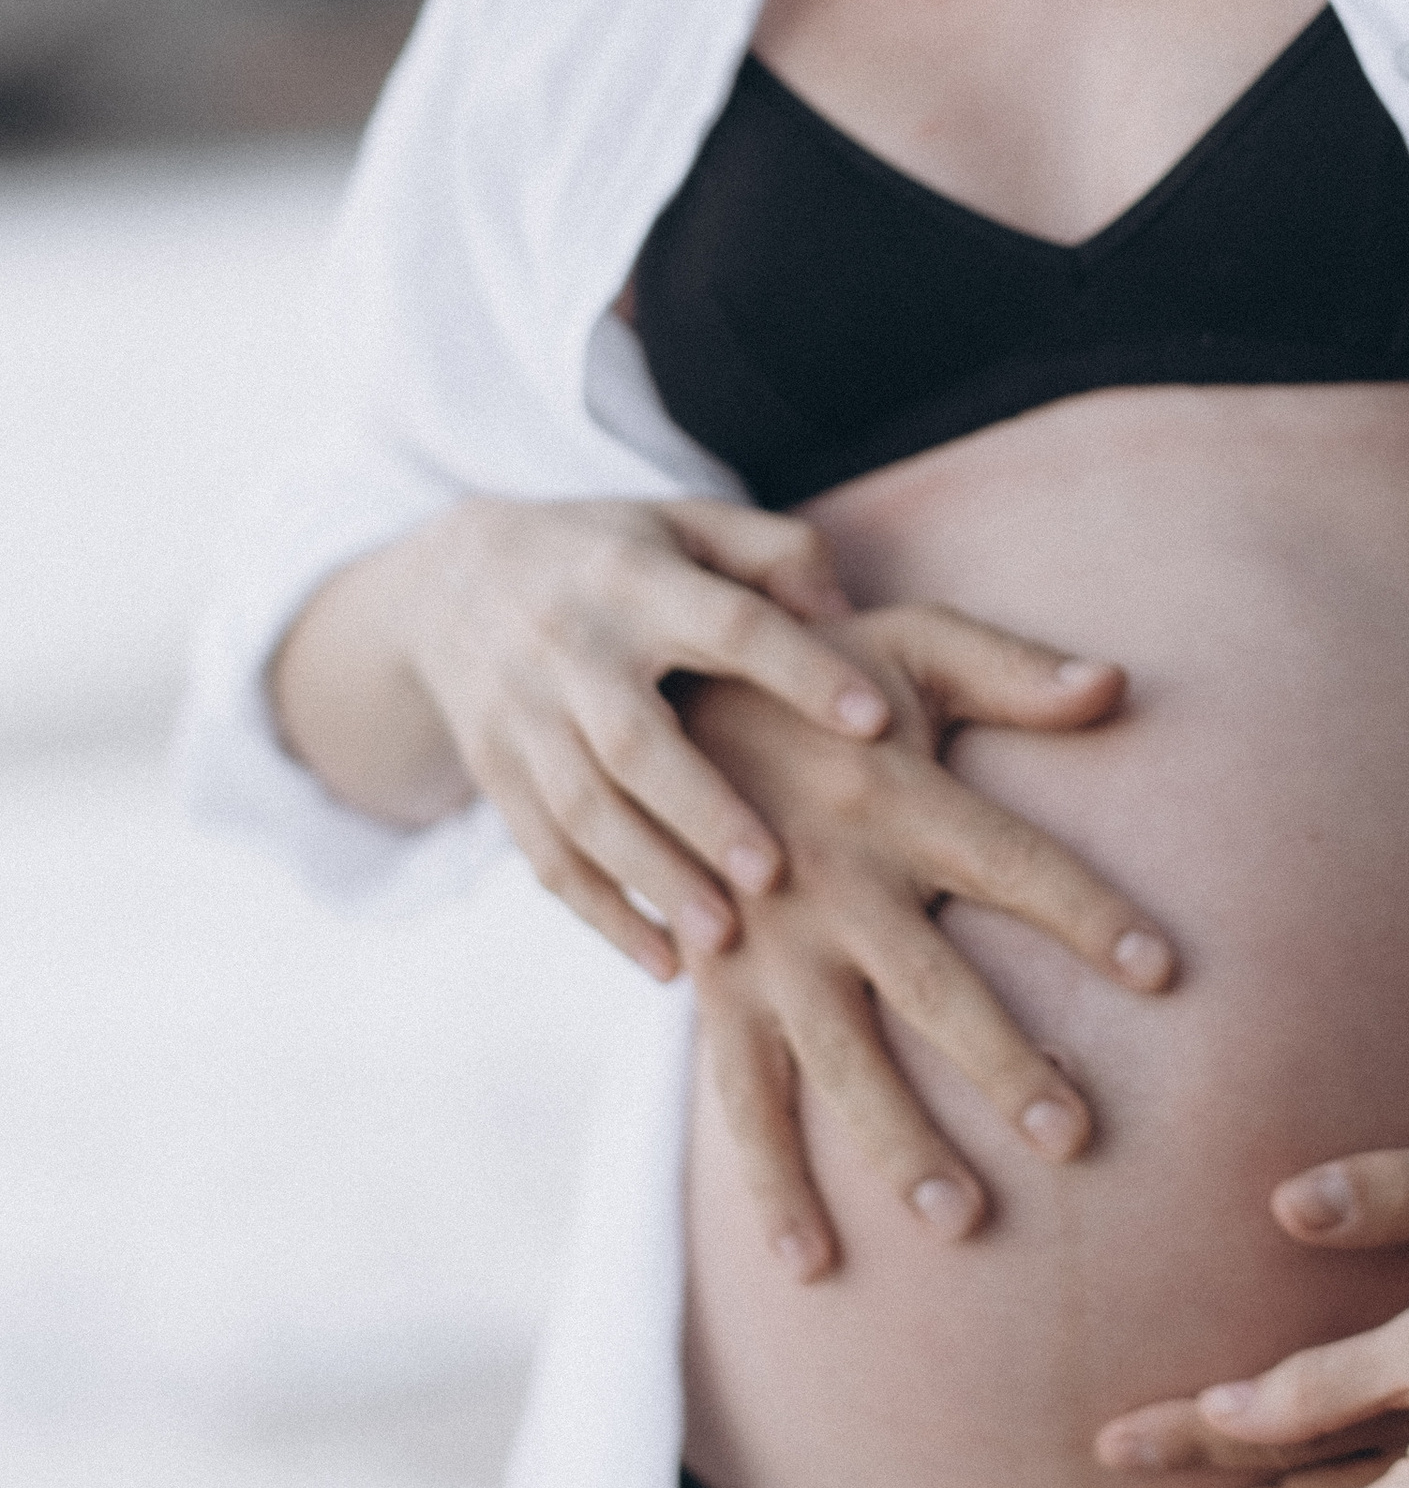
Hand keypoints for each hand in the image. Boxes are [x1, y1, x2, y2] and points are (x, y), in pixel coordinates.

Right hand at [340, 494, 1130, 981]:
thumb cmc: (619, 555)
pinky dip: (600, 914)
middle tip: (775, 873)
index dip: (800, 670)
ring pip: (582, 811)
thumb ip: (777, 555)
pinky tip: (664, 963)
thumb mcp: (690, 524)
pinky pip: (544, 855)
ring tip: (724, 940)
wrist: (453, 582)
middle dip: (702, 810)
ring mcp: (523, 717)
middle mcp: (570, 648)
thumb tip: (846, 609)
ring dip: (651, 879)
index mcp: (636, 579)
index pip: (726, 624)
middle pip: (631, 740)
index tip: (875, 722)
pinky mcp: (496, 775)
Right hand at [685, 676, 1174, 1269]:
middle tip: (1073, 1134)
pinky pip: (743, 1100)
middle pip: (934, 984)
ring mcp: (768, 947)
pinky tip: (812, 1264)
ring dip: (898, 1142)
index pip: (1012, 862)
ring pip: (841, 1062)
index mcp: (895, 796)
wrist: (655, 702)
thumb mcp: (909, 642)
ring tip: (961, 1220)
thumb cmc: (814, 674)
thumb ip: (1011, 670)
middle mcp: (833, 880)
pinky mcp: (718, 992)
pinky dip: (772, 1185)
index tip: (1164, 971)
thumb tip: (1115, 682)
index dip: (1087, 911)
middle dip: (1001, 1061)